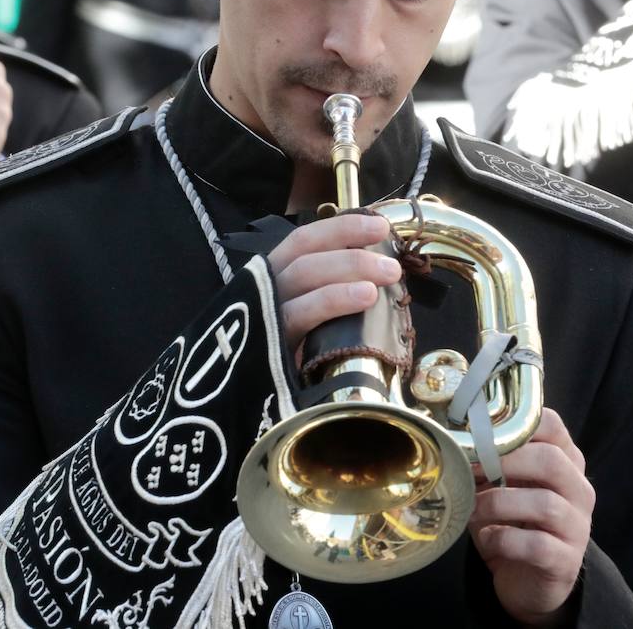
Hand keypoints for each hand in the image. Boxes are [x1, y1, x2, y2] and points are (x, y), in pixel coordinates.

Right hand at [266, 213, 401, 357]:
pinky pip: (302, 313)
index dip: (341, 228)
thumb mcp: (303, 321)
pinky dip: (335, 299)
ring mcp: (264, 312)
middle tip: (392, 259)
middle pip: (305, 253)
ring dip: (350, 268)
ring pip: (304, 275)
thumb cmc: (281, 359)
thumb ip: (328, 296)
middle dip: (351, 247)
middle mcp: (265, 287)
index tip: (379, 226)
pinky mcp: (268, 342)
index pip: (304, 241)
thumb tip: (377, 277)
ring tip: (389, 275)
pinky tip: (365, 296)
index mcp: (273, 276)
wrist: (240, 405)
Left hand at [469, 408, 594, 625]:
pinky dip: (504, 539)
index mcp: (565, 462)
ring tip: (473, 510)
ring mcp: (577, 527)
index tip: (481, 432)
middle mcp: (579, 490)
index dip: (516, 424)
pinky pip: (537, 545)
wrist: (526, 581)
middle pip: (551, 461)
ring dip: (498, 503)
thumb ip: (490, 462)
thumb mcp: (502, 486)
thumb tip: (453, 439)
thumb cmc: (511, 523)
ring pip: (545, 504)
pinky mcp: (566, 561)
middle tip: (472, 469)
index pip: (553, 426)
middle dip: (505, 461)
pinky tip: (488, 539)